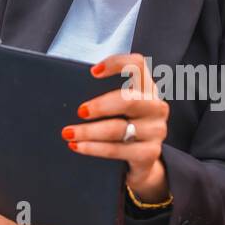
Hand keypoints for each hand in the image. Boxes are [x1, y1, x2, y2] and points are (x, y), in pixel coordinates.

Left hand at [61, 52, 170, 202]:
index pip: (138, 65)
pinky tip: (78, 146)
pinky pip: (116, 149)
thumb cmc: (122, 127)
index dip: (117, 64)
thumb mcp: (118, 108)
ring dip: (88, 131)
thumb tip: (69, 95)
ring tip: (68, 133)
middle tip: (79, 111)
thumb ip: (104, 96)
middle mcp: (156, 107)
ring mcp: (156, 131)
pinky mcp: (150, 152)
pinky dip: (93, 148)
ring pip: (118, 128)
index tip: (93, 72)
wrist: (141, 160)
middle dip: (100, 106)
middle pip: (128, 100)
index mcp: (147, 88)